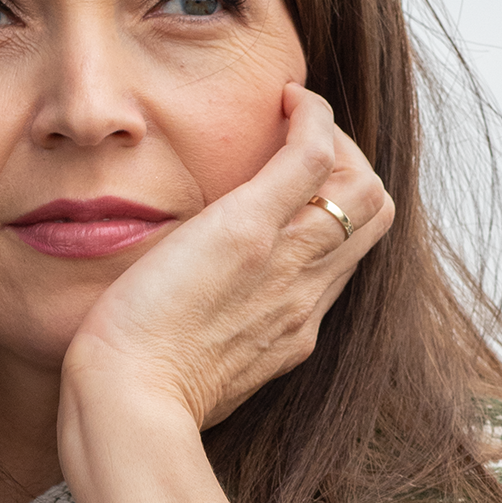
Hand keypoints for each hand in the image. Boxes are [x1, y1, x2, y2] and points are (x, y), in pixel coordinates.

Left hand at [59, 85, 394, 433]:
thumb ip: (203, 344)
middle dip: (349, 169)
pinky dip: (313, 116)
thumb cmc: (136, 396)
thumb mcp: (189, 373)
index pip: (342, 261)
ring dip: (334, 138)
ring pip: (361, 186)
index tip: (293, 193)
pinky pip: (314, 155)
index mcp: (290, 332)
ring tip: (292, 116)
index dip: (332, 215)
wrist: (129, 404)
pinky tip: (287, 98)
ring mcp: (287, 262)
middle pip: (372, 218)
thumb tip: (177, 330)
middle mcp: (304, 298)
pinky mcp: (251, 230)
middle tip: (299, 144)